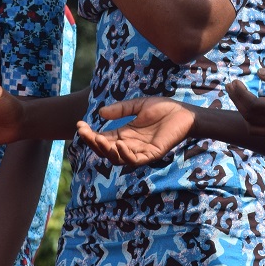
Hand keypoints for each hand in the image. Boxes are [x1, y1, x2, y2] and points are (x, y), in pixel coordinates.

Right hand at [76, 97, 192, 165]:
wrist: (184, 112)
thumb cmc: (164, 108)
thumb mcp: (138, 105)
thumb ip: (121, 109)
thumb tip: (100, 113)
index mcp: (125, 134)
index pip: (103, 138)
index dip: (90, 134)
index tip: (80, 125)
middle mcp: (130, 145)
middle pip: (106, 150)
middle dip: (93, 143)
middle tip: (84, 133)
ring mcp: (141, 151)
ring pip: (118, 158)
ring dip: (107, 151)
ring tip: (98, 139)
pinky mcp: (153, 154)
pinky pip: (136, 160)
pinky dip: (125, 154)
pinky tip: (118, 144)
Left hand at [225, 67, 264, 136]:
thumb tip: (258, 73)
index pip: (254, 106)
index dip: (240, 94)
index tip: (235, 81)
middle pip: (250, 117)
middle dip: (236, 100)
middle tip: (230, 85)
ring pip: (252, 127)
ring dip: (242, 112)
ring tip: (238, 95)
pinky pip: (261, 132)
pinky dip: (251, 121)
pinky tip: (251, 106)